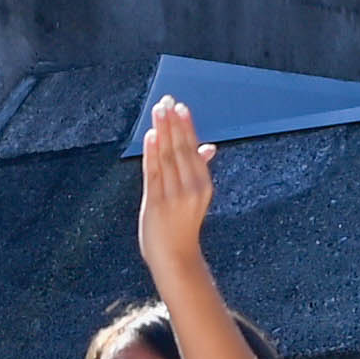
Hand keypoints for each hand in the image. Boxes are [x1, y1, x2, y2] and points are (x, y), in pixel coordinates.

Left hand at [129, 94, 212, 288]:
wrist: (176, 257)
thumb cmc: (183, 226)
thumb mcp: (196, 197)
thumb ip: (198, 169)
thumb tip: (209, 146)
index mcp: (203, 185)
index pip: (193, 149)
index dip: (186, 127)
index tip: (180, 106)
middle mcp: (191, 189)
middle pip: (180, 148)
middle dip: (173, 123)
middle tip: (166, 101)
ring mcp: (173, 196)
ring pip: (167, 156)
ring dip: (162, 131)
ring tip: (158, 110)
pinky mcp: (156, 203)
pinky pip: (153, 172)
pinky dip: (151, 153)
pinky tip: (151, 136)